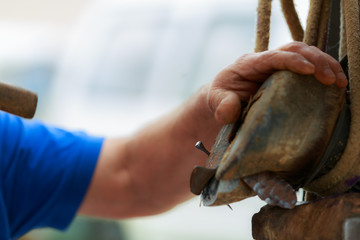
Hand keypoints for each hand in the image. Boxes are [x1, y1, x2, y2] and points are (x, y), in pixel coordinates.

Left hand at [207, 41, 347, 124]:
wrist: (223, 97)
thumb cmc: (220, 97)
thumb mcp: (216, 101)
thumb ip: (222, 106)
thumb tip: (228, 113)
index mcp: (249, 64)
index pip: (273, 56)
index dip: (292, 61)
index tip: (310, 70)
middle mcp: (265, 60)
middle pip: (294, 49)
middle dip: (315, 60)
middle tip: (331, 78)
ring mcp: (276, 65)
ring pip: (304, 53)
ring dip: (324, 64)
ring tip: (339, 81)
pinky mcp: (285, 74)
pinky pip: (306, 66)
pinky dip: (322, 71)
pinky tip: (335, 84)